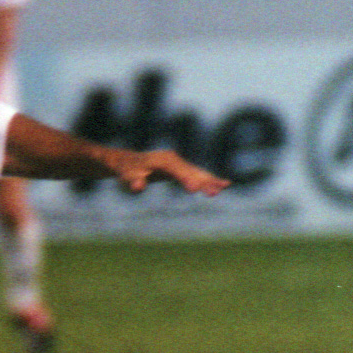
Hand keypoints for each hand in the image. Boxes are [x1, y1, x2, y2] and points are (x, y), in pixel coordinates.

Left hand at [109, 148, 229, 196]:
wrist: (128, 162)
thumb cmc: (127, 170)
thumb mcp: (126, 176)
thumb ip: (132, 180)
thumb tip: (138, 185)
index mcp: (163, 160)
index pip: (177, 170)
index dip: (186, 179)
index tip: (195, 189)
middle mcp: (174, 159)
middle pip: (192, 170)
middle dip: (203, 181)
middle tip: (215, 193)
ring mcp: (178, 163)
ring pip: (197, 172)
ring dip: (210, 180)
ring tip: (225, 187)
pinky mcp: (181, 168)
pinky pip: (197, 174)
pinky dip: (209, 179)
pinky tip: (223, 184)